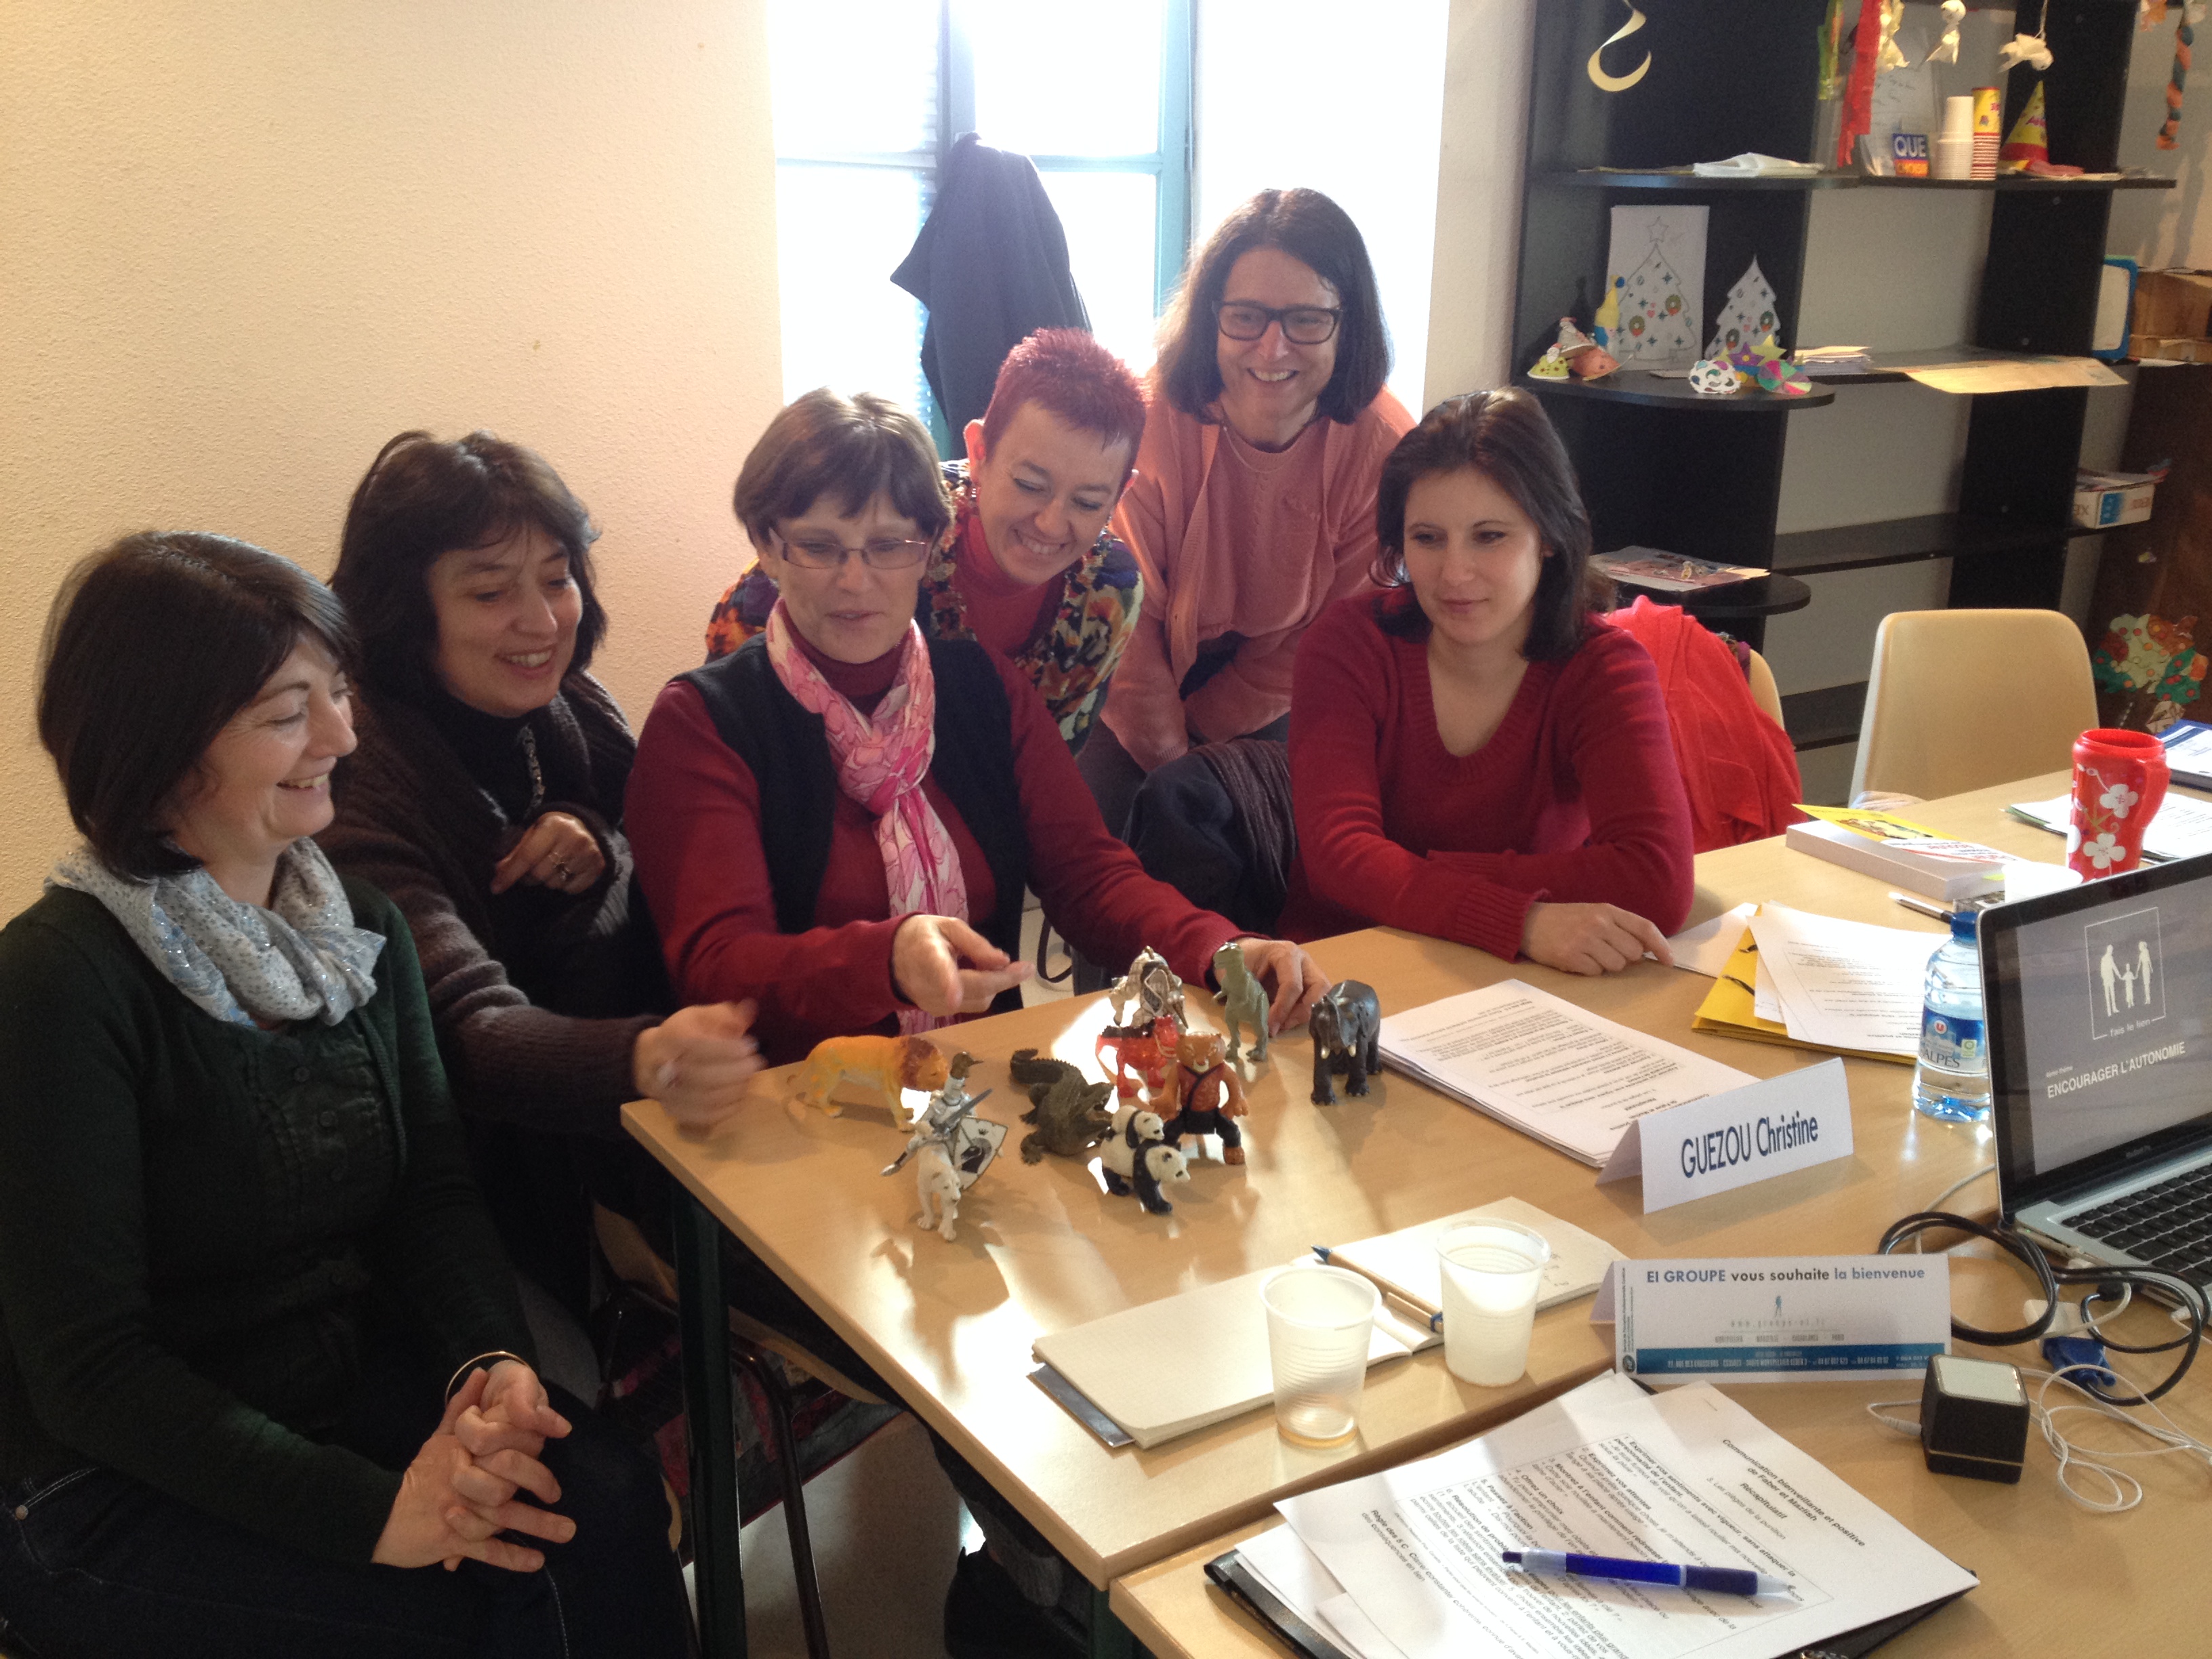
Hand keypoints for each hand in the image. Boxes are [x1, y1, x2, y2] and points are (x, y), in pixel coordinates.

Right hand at [371, 1368, 573, 1572]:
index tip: (550, 1444)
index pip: (503, 1447)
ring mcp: (460, 1514)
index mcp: (464, 1453)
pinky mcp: (453, 1542)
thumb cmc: (419, 1475)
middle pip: (509, 1483)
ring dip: (539, 1526)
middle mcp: (465, 1482)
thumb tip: (481, 1373)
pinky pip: (488, 1552)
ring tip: (568, 1532)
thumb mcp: (439, 1437)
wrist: (382, 1513)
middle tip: (560, 1497)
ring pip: (504, 1520)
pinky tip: (536, 1562)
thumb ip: (462, 1405)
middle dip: (539, 1488)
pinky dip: (512, 1558)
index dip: (528, 1448)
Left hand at [492, 812, 605, 895]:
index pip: (527, 856)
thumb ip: (516, 852)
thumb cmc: (554, 831)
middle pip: (540, 874)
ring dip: (547, 880)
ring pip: (554, 883)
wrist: (589, 828)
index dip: (510, 873)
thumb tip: (498, 872)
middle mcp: (574, 839)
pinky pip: (571, 889)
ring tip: (551, 867)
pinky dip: (564, 885)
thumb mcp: (534, 833)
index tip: (495, 887)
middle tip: (532, 869)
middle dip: (530, 876)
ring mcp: (588, 854)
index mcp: (554, 826)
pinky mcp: (597, 867)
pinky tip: (566, 872)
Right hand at [633, 1002, 762, 1132]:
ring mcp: (667, 1093)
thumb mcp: (699, 1016)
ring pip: (705, 1099)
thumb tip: (748, 1010)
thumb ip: (724, 1015)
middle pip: (701, 1076)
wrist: (648, 1058)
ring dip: (735, 1090)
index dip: (726, 1049)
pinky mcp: (675, 1111)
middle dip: (735, 1072)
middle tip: (755, 1064)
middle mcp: (663, 1068)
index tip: (750, 1045)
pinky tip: (740, 1095)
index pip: (697, 1046)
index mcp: (670, 1039)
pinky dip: (727, 1109)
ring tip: (750, 1079)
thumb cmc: (681, 1034)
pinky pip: (704, 1117)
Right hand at [892, 915, 1032, 1015]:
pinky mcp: (937, 1013)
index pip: (938, 969)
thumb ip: (975, 943)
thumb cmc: (924, 936)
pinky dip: (984, 992)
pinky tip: (981, 976)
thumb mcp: (949, 926)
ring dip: (995, 985)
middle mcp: (926, 984)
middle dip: (1002, 980)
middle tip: (1026, 967)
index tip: (953, 998)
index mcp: (927, 954)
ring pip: (977, 1001)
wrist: (893, 957)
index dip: (947, 984)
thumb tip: (1002, 961)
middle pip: (972, 989)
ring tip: (995, 965)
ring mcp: (930, 1002)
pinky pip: (972, 1005)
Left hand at [1235, 939, 1328, 1032]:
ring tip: (1283, 1025)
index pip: (1293, 984)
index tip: (1270, 1026)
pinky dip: (1304, 1015)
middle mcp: (1304, 961)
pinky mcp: (1311, 984)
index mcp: (1286, 953)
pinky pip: (1316, 1002)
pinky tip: (1287, 1022)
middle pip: (1319, 988)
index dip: (1283, 1009)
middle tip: (1283, 1025)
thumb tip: (1259, 1020)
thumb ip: (1248, 992)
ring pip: (1322, 997)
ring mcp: (1310, 972)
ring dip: (1304, 1015)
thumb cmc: (1243, 960)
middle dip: (1303, 1012)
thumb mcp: (1240, 972)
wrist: (1247, 952)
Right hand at [1520, 902, 1673, 975]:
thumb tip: (1646, 951)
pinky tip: (1577, 959)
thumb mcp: (1595, 914)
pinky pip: (1596, 972)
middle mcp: (1598, 923)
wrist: (1528, 922)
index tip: (1669, 961)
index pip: (1645, 928)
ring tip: (1589, 954)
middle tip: (1607, 951)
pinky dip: (1589, 970)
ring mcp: (1584, 940)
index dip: (1661, 946)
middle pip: (1633, 952)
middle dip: (1625, 957)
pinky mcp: (1571, 956)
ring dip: (1606, 965)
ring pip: (1616, 965)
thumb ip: (1621, 927)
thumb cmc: (1566, 920)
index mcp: (1607, 910)